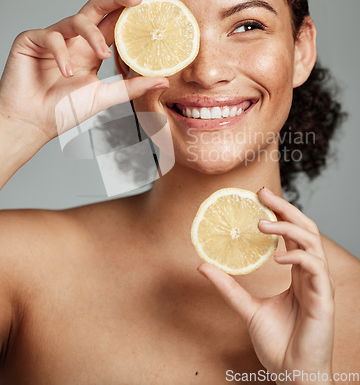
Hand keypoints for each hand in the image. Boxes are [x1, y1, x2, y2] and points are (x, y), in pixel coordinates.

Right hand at [0, 0, 167, 141]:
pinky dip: (61, 53)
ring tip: (102, 54)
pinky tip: (67, 72)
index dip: (132, 9)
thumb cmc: (64, 109)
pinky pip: (51, 37)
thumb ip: (132, 87)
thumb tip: (164, 80)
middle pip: (97, 7)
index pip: (115, 22)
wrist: (32, 122)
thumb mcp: (105, 96)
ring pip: (77, 19)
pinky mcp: (32, 40)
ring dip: (93, 34)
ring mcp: (54, 38)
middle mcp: (75, 40)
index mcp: (92, 50)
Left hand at [198, 187, 334, 381]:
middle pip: (306, 229)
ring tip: (263, 222)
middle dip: (287, 208)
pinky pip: (315, 268)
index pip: (292, 234)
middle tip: (264, 193)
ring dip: (289, 227)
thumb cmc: (279, 343)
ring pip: (312, 242)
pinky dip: (298, 256)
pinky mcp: (324, 299)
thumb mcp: (248, 309)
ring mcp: (319, 285)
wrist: (293, 376)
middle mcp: (310, 274)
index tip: (260, 196)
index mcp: (297, 273)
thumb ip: (229, 287)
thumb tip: (203, 266)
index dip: (279, 212)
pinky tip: (279, 256)